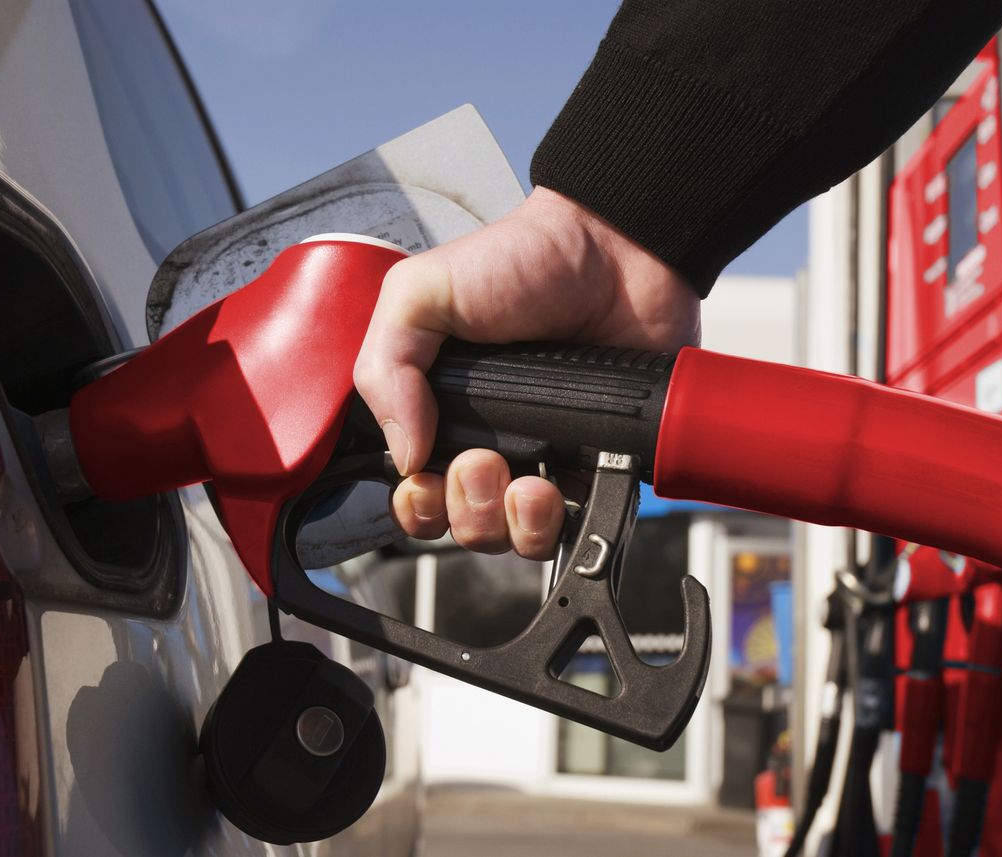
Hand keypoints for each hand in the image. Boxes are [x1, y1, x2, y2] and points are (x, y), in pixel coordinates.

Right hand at [353, 187, 700, 558]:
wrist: (616, 250)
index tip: (424, 478)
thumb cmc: (519, 260)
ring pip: (512, 537)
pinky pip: (573, 524)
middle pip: (460, 524)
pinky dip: (563, 521)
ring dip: (511, 523)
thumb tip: (402, 456)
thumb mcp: (420, 294)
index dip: (414, 503)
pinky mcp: (595, 463)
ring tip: (530, 484)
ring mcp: (543, 456)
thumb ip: (386, 368)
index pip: (412, 489)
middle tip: (482, 461)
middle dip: (464, 508)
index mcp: (436, 408)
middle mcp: (487, 441)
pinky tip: (560, 485)